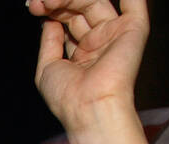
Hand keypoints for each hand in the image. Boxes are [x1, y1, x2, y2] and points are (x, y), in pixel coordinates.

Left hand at [30, 0, 147, 131]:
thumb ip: (49, 41)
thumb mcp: (47, 68)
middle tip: (42, 3)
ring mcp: (116, 34)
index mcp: (82, 52)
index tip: (33, 6)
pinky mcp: (133, 29)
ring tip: (50, 1)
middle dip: (59, 2)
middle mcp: (99, 42)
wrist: (89, 108)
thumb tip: (49, 20)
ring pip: (96, 1)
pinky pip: (134, 3)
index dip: (52, 9)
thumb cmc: (67, 98)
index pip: (68, 19)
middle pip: (80, 7)